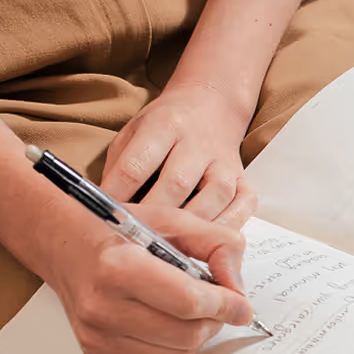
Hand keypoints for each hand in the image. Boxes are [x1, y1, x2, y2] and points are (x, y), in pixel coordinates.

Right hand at [47, 202, 255, 353]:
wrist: (65, 246)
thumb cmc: (117, 231)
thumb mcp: (171, 219)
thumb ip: (216, 244)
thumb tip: (238, 289)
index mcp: (119, 267)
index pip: (189, 302)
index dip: (225, 306)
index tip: (241, 306)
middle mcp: (102, 306)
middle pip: (188, 335)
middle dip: (213, 321)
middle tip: (214, 303)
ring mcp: (97, 335)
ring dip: (195, 335)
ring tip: (187, 309)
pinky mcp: (98, 353)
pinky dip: (170, 345)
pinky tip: (160, 319)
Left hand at [101, 82, 257, 226]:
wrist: (210, 107)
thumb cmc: (165, 128)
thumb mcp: (133, 133)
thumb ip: (120, 167)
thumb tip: (109, 210)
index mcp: (164, 125)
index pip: (136, 166)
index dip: (118, 197)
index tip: (108, 219)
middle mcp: (198, 143)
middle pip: (176, 185)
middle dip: (154, 217)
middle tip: (137, 240)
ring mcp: (225, 163)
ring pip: (213, 198)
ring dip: (191, 227)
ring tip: (171, 247)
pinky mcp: (245, 181)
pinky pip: (242, 209)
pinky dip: (226, 228)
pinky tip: (208, 240)